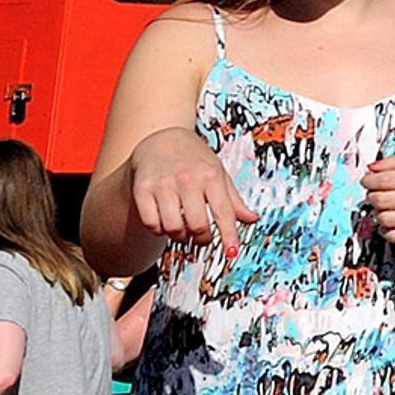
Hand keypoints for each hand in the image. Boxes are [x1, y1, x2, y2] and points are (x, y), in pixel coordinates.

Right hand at [129, 129, 255, 262]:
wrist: (161, 140)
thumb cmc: (195, 161)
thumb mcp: (218, 173)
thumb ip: (233, 199)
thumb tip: (252, 219)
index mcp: (211, 175)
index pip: (224, 211)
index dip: (229, 235)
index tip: (231, 253)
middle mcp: (188, 178)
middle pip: (197, 225)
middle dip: (202, 239)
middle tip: (202, 238)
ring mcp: (163, 184)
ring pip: (173, 227)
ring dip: (179, 236)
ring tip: (183, 228)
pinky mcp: (142, 189)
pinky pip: (151, 223)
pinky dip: (159, 230)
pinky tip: (164, 222)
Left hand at [363, 158, 394, 246]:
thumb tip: (371, 168)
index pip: (385, 180)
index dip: (369, 181)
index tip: (366, 181)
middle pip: (382, 200)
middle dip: (372, 197)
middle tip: (375, 194)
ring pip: (386, 219)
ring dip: (378, 214)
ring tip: (384, 208)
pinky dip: (387, 231)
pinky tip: (390, 223)